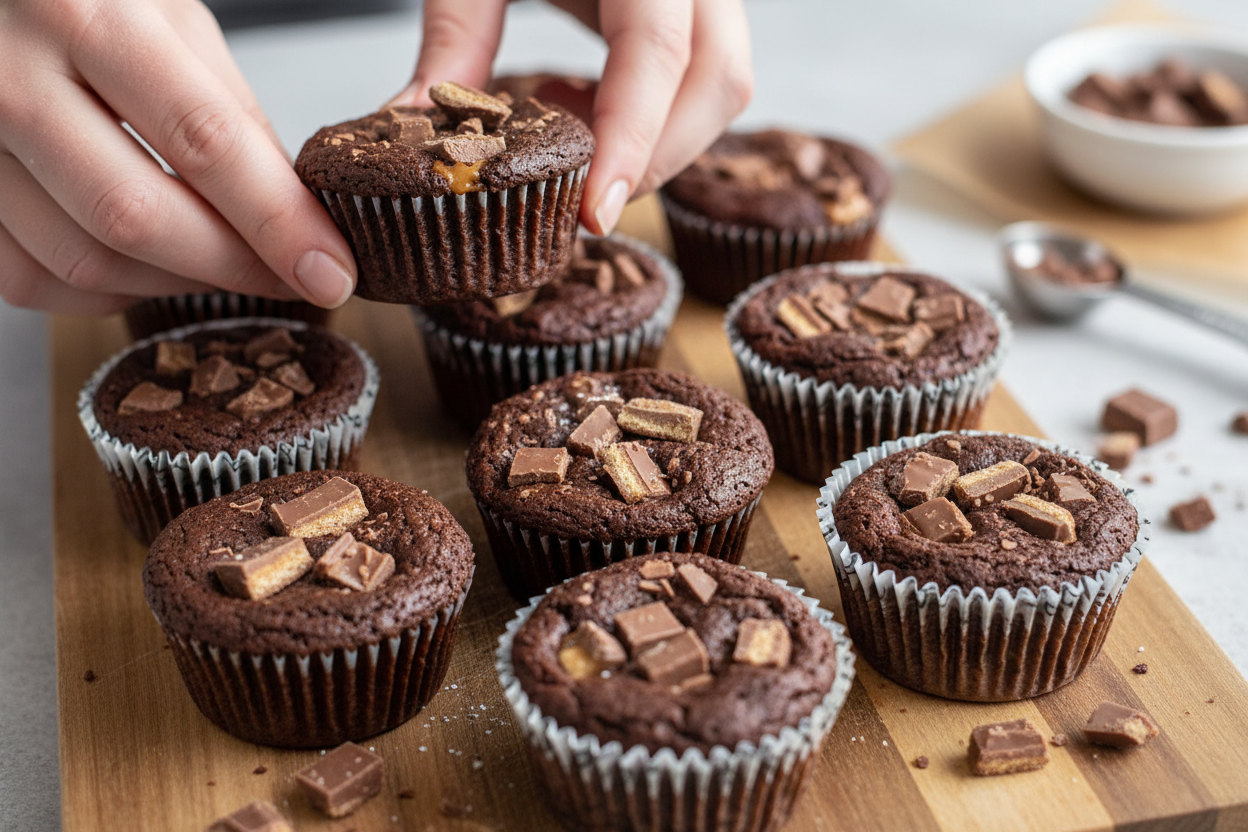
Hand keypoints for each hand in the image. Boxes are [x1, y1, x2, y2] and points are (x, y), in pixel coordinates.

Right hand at [0, 0, 356, 313]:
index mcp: (80, 13)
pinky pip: (28, 279)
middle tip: (292, 280)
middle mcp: (8, 78)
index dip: (278, 221)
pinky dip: (105, 291)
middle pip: (137, 217)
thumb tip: (291, 212)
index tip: (331, 269)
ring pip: (84, 262)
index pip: (203, 142)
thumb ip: (226, 110)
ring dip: (176, 284)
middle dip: (234, 267)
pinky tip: (147, 266)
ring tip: (225, 264)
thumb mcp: (166, 14)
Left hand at [390, 0, 753, 234]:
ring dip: (653, 139)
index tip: (593, 214)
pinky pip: (702, 74)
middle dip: (651, 157)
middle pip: (716, 81)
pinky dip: (648, 114)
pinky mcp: (699, 4)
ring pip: (722, 85)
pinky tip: (577, 102)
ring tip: (563, 128)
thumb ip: (454, 36)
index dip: (632, 138)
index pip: (661, 49)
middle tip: (576, 201)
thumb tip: (412, 124)